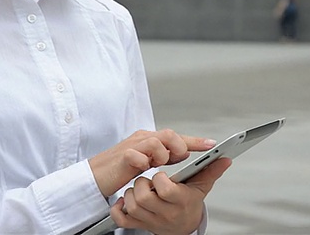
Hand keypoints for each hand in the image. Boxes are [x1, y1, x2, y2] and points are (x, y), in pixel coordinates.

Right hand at [89, 129, 216, 196]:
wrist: (96, 174)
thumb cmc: (121, 168)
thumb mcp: (148, 161)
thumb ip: (164, 156)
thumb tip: (183, 154)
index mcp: (150, 139)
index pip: (176, 136)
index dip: (194, 141)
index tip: (212, 145)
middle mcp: (143, 138)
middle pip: (169, 134)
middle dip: (179, 147)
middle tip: (177, 159)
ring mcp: (132, 145)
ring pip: (156, 141)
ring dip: (162, 155)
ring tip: (156, 165)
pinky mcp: (121, 156)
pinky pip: (136, 154)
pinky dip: (143, 162)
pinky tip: (143, 169)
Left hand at [110, 158, 231, 233]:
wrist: (183, 228)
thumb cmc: (188, 204)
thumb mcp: (200, 187)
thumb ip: (210, 171)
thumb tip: (224, 159)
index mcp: (180, 202)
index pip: (165, 189)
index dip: (160, 179)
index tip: (161, 174)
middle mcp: (165, 213)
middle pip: (144, 197)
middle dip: (142, 183)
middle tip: (147, 180)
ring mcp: (150, 220)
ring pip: (132, 205)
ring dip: (131, 193)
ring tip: (139, 188)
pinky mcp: (139, 225)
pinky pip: (122, 219)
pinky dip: (119, 210)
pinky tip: (125, 201)